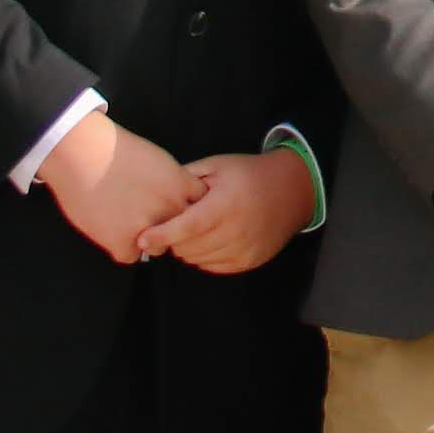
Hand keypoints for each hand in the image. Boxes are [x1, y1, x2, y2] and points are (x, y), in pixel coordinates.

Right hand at [38, 112, 199, 265]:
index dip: (183, 210)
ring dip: (144, 239)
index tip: (170, 207)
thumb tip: (180, 204)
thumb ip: (174, 184)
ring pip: (157, 247)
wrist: (82, 153)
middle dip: (166, 226)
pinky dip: (120, 246)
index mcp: (181, 185)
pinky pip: (130, 256)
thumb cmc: (115, 152)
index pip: (199, 208)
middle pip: (180, 231)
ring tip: (123, 220)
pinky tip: (109, 227)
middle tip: (143, 214)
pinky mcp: (123, 242)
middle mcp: (170, 207)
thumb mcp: (158, 161)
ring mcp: (148, 226)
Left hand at [139, 150, 314, 275]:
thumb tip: (157, 194)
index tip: (142, 239)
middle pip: (187, 247)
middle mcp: (235, 230)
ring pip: (197, 259)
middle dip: (173, 238)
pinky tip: (209, 239)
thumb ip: (187, 178)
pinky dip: (203, 256)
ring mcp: (243, 249)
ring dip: (188, 248)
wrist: (292, 190)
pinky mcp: (248, 261)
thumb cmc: (248, 174)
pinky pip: (212, 266)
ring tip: (194, 230)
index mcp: (224, 204)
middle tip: (175, 224)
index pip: (186, 227)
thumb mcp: (217, 166)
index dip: (161, 234)